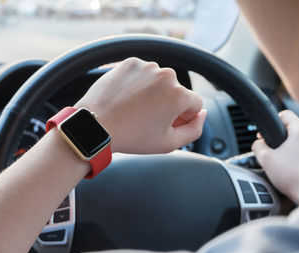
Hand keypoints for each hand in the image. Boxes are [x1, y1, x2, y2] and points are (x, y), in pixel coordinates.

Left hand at [74, 57, 205, 153]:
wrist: (96, 125)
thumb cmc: (132, 137)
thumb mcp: (169, 143)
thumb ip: (195, 129)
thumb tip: (202, 113)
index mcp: (179, 95)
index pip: (195, 105)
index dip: (183, 118)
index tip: (166, 125)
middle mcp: (166, 75)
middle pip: (178, 92)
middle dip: (169, 105)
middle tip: (149, 120)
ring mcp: (147, 66)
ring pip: (160, 81)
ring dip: (154, 93)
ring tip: (136, 110)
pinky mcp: (130, 62)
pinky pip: (143, 73)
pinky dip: (139, 84)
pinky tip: (128, 99)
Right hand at [252, 110, 298, 204]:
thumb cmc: (292, 177)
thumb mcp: (265, 159)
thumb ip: (257, 145)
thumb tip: (258, 143)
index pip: (285, 114)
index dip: (272, 121)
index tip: (265, 133)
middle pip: (290, 129)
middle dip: (278, 138)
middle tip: (269, 151)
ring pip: (296, 141)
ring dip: (286, 149)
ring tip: (279, 162)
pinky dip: (294, 157)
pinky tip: (288, 169)